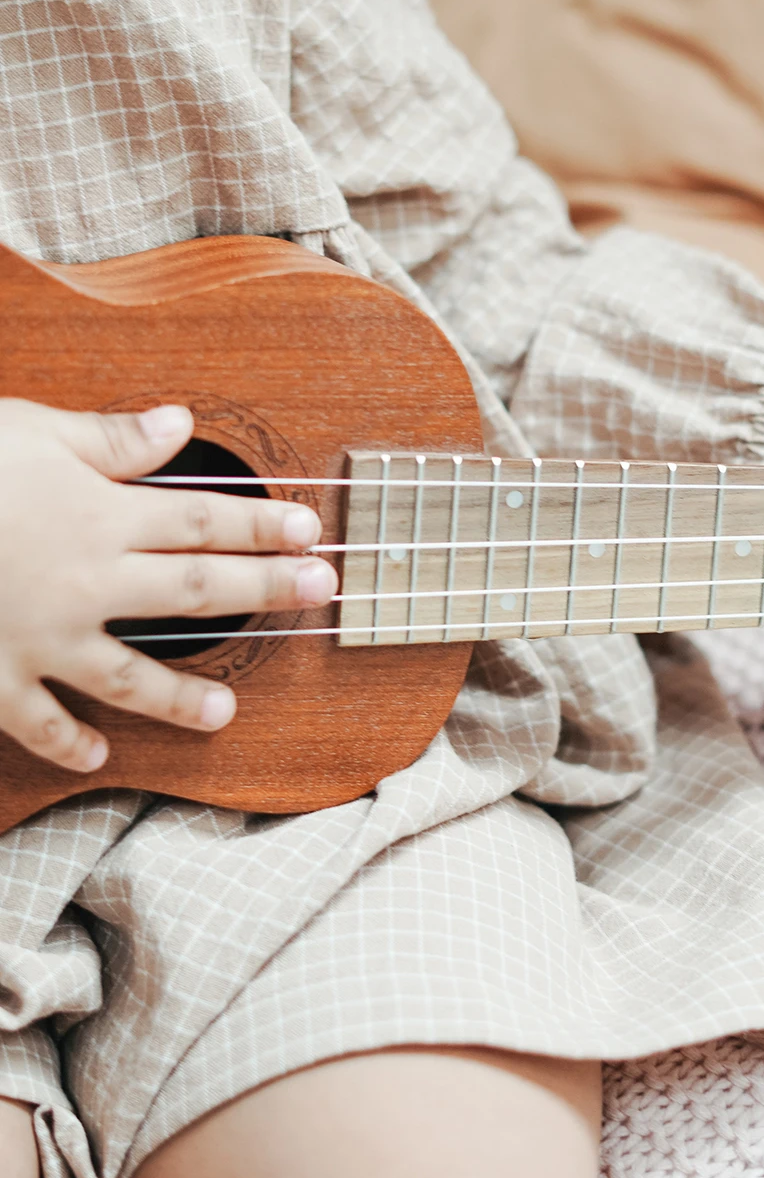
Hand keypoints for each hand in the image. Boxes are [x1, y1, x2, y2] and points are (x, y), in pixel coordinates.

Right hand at [0, 400, 336, 772]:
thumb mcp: (27, 431)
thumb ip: (109, 438)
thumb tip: (180, 423)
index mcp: (97, 516)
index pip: (204, 521)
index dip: (263, 526)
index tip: (309, 531)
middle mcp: (82, 582)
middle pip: (195, 590)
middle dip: (265, 591)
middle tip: (320, 595)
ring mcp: (37, 636)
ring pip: (129, 675)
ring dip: (182, 697)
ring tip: (225, 713)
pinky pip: (34, 719)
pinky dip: (64, 741)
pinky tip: (95, 755)